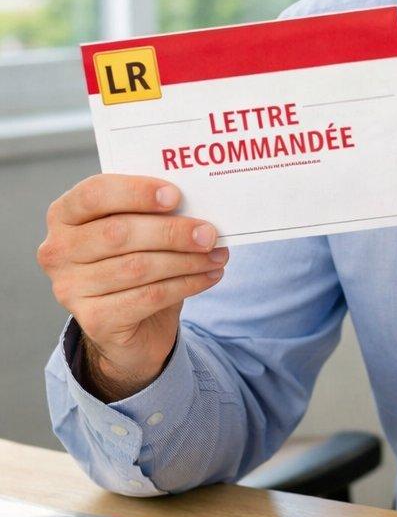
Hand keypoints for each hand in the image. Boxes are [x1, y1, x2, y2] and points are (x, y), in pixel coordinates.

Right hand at [37, 175, 228, 397]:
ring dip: (186, 260)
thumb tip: (198, 203)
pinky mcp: (93, 320)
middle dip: (171, 231)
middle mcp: (58, 251)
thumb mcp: (138, 229)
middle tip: (210, 233)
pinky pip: (148, 297)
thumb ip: (152, 212)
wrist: (131, 324)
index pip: (94, 194)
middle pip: (118, 233)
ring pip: (137, 267)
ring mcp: (70, 288)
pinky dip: (186, 284)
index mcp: (64, 215)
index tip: (176, 196)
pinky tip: (209, 276)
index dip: (136, 192)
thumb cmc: (134, 260)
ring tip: (217, 255)